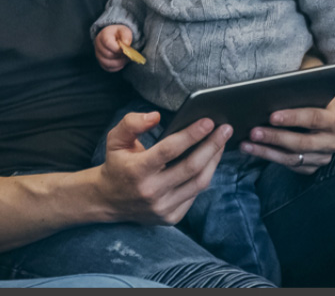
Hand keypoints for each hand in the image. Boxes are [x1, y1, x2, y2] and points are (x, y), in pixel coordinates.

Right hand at [95, 25, 133, 71]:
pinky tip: (121, 63)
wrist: (114, 37)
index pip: (108, 43)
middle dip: (119, 56)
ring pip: (107, 63)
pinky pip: (108, 68)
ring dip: (118, 63)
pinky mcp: (101, 62)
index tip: (125, 49)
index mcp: (103, 35)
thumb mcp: (125, 30)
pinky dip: (116, 67)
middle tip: (127, 54)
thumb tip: (126, 44)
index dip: (118, 48)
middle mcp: (98, 45)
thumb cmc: (119, 34)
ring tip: (125, 59)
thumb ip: (126, 35)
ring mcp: (98, 54)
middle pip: (108, 54)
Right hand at [95, 110, 231, 224]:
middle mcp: (151, 192)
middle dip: (212, 146)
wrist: (108, 200)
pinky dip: (205, 176)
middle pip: (191, 167)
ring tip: (222, 142)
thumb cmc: (117, 164)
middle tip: (226, 129)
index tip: (208, 121)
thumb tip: (156, 116)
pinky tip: (210, 161)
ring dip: (214, 160)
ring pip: (199, 183)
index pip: (169, 150)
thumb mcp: (115, 139)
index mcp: (136, 171)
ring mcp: (162, 208)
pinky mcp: (171, 217)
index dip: (191, 135)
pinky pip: (195, 195)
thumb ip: (132, 123)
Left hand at [239, 99, 334, 174]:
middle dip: (276, 137)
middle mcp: (332, 141)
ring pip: (292, 158)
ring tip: (246, 143)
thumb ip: (297, 94)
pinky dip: (268, 157)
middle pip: (302, 143)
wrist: (319, 114)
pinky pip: (288, 165)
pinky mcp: (310, 167)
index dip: (293, 117)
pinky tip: (252, 149)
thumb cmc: (310, 99)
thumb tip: (270, 96)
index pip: (314, 118)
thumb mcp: (309, 93)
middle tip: (253, 132)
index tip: (272, 117)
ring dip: (266, 151)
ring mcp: (322, 157)